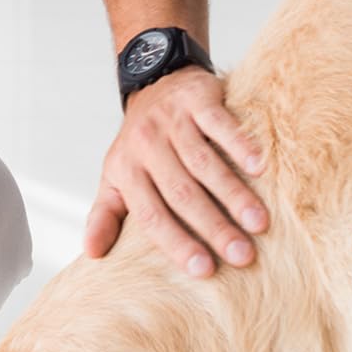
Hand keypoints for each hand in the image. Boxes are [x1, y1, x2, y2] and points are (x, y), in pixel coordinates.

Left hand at [86, 67, 267, 274]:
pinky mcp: (197, 98)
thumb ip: (105, 216)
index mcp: (127, 172)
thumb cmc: (139, 145)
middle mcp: (147, 147)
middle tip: (242, 256)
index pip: (153, 216)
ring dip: (233, 195)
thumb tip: (92, 255)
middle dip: (214, 228)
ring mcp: (172, 121)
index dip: (178, 244)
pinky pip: (220, 124)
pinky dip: (240, 145)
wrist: (153, 80)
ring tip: (259, 224)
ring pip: (204, 164)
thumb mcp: (115, 178)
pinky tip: (259, 169)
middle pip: (183, 195)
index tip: (205, 271)